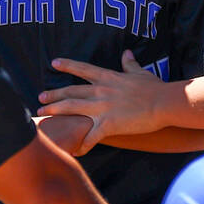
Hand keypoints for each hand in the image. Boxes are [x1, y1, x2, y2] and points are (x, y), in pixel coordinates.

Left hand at [37, 51, 164, 152]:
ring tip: (43, 113)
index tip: (53, 63)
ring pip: (72, 108)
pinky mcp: (109, 124)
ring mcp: (102, 108)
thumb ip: (130, 63)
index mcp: (107, 78)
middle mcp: (100, 91)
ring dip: (56, 110)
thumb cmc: (154, 88)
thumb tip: (126, 53)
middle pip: (71, 92)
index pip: (82, 69)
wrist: (164, 103)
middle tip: (40, 97)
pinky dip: (82, 144)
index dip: (67, 65)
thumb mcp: (140, 73)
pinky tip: (74, 150)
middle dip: (53, 94)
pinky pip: (90, 136)